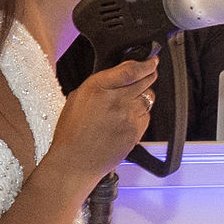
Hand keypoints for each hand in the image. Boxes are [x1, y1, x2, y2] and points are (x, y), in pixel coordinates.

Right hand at [49, 50, 161, 176]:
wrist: (75, 162)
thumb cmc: (72, 134)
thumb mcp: (77, 99)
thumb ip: (100, 85)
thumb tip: (116, 78)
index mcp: (97, 87)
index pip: (130, 69)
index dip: (146, 63)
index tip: (151, 61)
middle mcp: (115, 99)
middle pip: (145, 80)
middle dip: (149, 75)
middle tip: (150, 73)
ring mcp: (127, 116)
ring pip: (148, 98)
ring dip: (144, 96)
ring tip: (131, 103)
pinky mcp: (135, 131)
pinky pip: (147, 116)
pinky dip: (142, 114)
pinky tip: (128, 120)